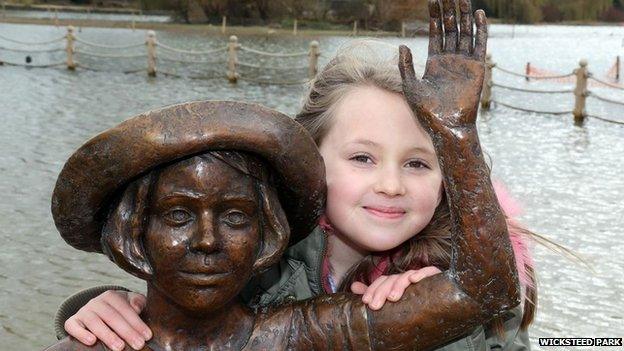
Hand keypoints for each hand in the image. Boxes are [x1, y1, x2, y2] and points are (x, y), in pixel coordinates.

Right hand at [64, 290, 150, 350]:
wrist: (96, 313)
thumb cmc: (119, 310)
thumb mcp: (130, 302)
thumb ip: (137, 302)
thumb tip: (136, 307)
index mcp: (112, 296)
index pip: (126, 309)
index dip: (137, 323)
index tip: (147, 336)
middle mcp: (96, 302)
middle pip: (112, 317)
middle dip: (127, 332)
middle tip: (138, 345)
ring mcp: (83, 311)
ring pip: (94, 322)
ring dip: (108, 335)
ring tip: (119, 347)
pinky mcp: (72, 322)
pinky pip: (73, 326)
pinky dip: (81, 333)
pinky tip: (92, 341)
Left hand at [351, 267, 441, 309]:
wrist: (441, 306)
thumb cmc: (413, 305)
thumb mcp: (390, 301)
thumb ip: (373, 293)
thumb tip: (353, 287)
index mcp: (396, 281)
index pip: (382, 281)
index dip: (372, 290)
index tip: (366, 302)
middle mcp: (407, 277)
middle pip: (392, 279)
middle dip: (381, 291)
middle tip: (375, 305)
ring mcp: (421, 276)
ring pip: (407, 275)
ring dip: (398, 285)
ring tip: (392, 298)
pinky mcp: (437, 277)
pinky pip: (430, 271)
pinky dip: (422, 274)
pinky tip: (415, 280)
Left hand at [399, 0, 486, 131]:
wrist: (447, 126)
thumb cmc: (427, 112)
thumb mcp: (411, 86)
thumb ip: (406, 66)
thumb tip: (401, 45)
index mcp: (435, 62)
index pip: (436, 33)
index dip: (435, 16)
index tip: (433, 0)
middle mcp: (450, 60)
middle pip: (451, 29)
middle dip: (449, 11)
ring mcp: (464, 62)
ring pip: (465, 33)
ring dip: (464, 16)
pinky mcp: (477, 67)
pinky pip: (479, 44)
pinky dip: (480, 29)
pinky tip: (479, 14)